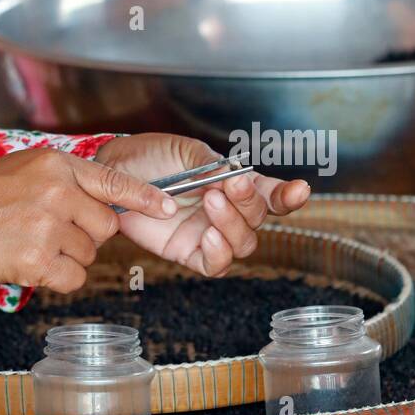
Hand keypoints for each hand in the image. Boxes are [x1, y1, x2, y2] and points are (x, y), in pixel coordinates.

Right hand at [0, 143, 180, 293]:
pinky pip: (73, 278)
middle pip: (104, 225)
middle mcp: (55, 191)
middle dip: (86, 235)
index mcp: (53, 164)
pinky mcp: (38, 259)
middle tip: (49, 231)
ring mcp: (48, 225)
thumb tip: (101, 200)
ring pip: (88, 254)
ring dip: (66, 257)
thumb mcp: (22, 170)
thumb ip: (62, 179)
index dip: (145, 197)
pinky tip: (28, 263)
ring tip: (29, 243)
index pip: (113, 180)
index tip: (170, 206)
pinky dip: (56, 278)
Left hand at [93, 133, 311, 276]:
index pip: (269, 193)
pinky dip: (219, 253)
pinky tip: (209, 235)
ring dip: (232, 224)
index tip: (300, 190)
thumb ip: (211, 164)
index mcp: (232, 182)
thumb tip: (234, 177)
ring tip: (210, 203)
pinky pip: (215, 264)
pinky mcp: (188, 252)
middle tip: (228, 185)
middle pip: (258, 218)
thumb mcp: (184, 150)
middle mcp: (227, 210)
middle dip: (248, 202)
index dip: (287, 195)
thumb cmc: (150, 156)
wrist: (114, 172)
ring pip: (242, 242)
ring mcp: (209, 233)